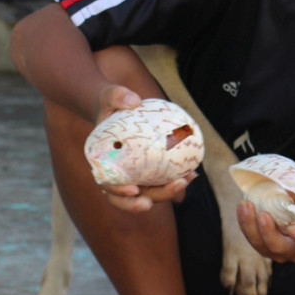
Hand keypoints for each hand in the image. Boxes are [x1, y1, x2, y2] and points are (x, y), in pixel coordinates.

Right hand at [92, 85, 196, 212]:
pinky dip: (176, 182)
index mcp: (103, 166)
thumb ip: (116, 96)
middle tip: (175, 187)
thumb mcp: (108, 97)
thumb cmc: (110, 106)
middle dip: (154, 198)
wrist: (117, 110)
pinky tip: (192, 173)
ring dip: (170, 192)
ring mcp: (135, 178)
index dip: (119, 194)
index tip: (134, 190)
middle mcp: (118, 177)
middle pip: (133, 198)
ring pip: (151, 194)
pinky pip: (162, 182)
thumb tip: (133, 100)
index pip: (108, 187)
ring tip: (187, 179)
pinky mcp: (148, 174)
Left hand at [237, 185, 294, 262]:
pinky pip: (251, 236)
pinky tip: (242, 207)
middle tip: (262, 214)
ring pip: (260, 245)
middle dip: (268, 233)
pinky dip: (245, 223)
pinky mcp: (262, 244)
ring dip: (250, 227)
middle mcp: (294, 252)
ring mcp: (276, 250)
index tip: (294, 229)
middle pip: (278, 248)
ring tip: (245, 206)